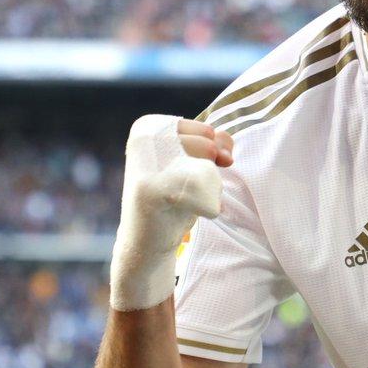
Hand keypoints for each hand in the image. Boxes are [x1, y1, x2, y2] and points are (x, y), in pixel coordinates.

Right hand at [109, 115, 234, 310]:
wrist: (145, 242)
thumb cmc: (172, 196)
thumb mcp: (193, 161)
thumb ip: (214, 143)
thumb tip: (225, 147)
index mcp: (148, 126)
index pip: (208, 131)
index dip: (210, 155)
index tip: (190, 171)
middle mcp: (142, 139)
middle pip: (209, 148)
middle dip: (209, 173)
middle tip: (183, 190)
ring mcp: (146, 163)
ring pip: (208, 169)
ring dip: (207, 191)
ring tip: (181, 201)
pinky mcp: (152, 190)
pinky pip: (204, 190)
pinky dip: (206, 207)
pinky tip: (183, 213)